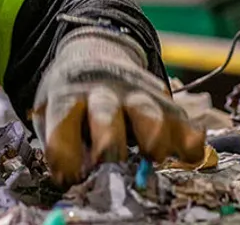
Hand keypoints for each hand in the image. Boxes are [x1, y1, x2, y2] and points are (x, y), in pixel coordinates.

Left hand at [32, 27, 205, 185]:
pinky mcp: (165, 102)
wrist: (93, 55)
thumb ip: (57, 146)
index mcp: (67, 97)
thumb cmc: (71, 99)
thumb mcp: (51, 114)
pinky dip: (189, 141)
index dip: (65, 153)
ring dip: (154, 138)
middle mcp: (103, 93)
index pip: (62, 122)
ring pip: (150, 113)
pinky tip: (187, 156)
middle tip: (109, 161)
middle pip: (106, 113)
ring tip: (153, 156)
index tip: (68, 177)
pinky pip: (183, 122)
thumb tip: (66, 184)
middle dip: (108, 141)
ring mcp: (136, 95)